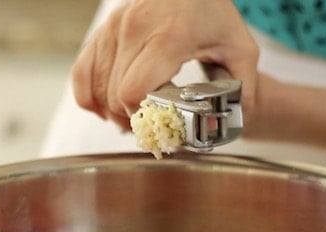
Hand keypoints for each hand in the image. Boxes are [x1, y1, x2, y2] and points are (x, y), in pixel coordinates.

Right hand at [72, 0, 258, 129]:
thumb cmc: (211, 12)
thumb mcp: (239, 47)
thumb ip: (244, 88)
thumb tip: (233, 124)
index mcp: (168, 36)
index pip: (134, 91)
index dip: (143, 115)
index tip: (161, 122)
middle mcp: (134, 29)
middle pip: (114, 95)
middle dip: (131, 117)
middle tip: (151, 124)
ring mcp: (112, 28)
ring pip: (97, 88)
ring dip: (112, 111)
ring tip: (133, 118)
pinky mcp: (101, 31)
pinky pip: (81, 73)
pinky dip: (88, 97)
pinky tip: (103, 109)